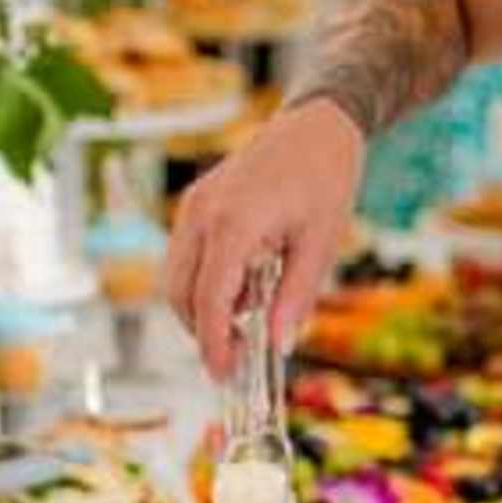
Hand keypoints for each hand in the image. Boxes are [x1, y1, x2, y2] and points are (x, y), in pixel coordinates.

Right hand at [167, 97, 362, 378]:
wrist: (316, 127)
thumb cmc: (325, 180)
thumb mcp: (321, 244)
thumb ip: (297, 297)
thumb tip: (281, 345)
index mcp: (233, 223)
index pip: (211, 300)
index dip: (213, 344)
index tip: (223, 376)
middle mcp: (202, 214)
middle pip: (181, 294)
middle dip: (203, 331)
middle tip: (239, 357)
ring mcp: (193, 207)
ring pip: (176, 278)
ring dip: (201, 308)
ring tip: (248, 318)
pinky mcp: (195, 204)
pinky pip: (185, 257)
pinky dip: (203, 283)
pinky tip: (243, 288)